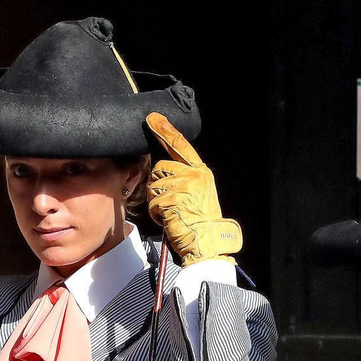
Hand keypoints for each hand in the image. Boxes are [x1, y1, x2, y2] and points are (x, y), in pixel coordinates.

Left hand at [144, 113, 242, 265]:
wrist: (207, 241)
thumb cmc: (200, 221)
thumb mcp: (198, 193)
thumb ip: (185, 177)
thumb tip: (163, 169)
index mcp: (201, 172)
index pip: (180, 146)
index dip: (165, 130)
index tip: (153, 118)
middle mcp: (194, 175)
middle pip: (160, 168)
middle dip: (159, 185)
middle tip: (171, 202)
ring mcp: (184, 186)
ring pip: (154, 185)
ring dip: (157, 201)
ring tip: (172, 212)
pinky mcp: (173, 199)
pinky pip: (153, 202)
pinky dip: (157, 214)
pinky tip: (169, 220)